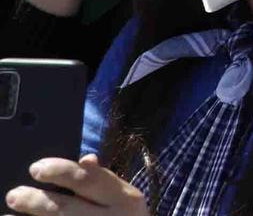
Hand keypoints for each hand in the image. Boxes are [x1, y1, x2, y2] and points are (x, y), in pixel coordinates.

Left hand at [6, 155, 149, 214]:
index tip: (35, 169)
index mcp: (125, 199)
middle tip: (14, 195)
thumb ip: (103, 180)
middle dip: (36, 202)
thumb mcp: (121, 196)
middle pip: (66, 209)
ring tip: (8, 215)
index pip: (89, 180)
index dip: (61, 172)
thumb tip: (86, 158)